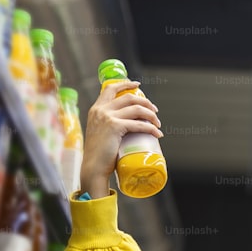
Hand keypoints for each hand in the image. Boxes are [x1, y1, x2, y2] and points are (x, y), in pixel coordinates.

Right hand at [80, 79, 162, 197]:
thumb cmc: (99, 154)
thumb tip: (128, 124)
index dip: (125, 84)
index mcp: (96, 109)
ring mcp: (107, 117)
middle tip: (155, 111)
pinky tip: (157, 134)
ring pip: (136, 109)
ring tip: (157, 124)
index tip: (138, 85)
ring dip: (151, 115)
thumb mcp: (101, 133)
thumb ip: (109, 124)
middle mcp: (100, 110)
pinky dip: (150, 128)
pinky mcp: (114, 127)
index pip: (110, 88)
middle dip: (145, 102)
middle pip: (128, 97)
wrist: (93, 167)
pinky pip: (138, 124)